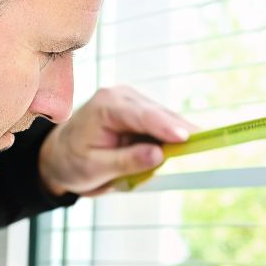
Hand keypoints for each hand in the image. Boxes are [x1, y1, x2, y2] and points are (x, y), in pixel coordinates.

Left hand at [37, 85, 198, 197]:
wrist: (61, 154)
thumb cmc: (73, 161)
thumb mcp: (95, 168)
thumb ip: (126, 161)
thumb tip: (158, 154)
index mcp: (105, 107)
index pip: (140, 116)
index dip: (165, 126)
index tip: (187, 137)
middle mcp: (120, 97)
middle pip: (158, 114)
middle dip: (179, 131)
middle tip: (204, 147)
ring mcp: (132, 101)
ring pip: (164, 118)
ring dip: (174, 137)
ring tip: (183, 153)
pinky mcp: (140, 111)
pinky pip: (161, 124)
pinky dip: (168, 138)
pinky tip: (173, 148)